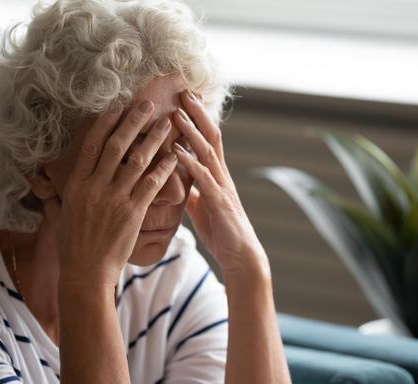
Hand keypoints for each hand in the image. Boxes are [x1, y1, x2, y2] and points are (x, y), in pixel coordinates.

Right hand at [44, 100, 177, 288]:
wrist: (86, 272)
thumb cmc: (72, 245)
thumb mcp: (59, 213)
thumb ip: (56, 192)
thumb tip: (40, 178)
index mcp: (76, 185)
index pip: (91, 145)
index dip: (106, 123)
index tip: (117, 106)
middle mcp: (94, 187)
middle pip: (117, 146)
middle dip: (134, 122)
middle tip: (148, 105)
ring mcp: (114, 199)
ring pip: (137, 161)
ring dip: (154, 140)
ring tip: (167, 124)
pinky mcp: (132, 213)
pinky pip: (151, 184)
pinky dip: (164, 168)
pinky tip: (175, 156)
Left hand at [173, 89, 270, 278]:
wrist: (241, 257)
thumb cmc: (222, 233)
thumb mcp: (201, 209)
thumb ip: (192, 193)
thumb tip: (180, 184)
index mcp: (216, 176)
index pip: (208, 140)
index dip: (198, 119)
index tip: (185, 99)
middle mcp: (221, 176)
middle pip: (211, 137)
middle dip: (198, 113)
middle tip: (183, 91)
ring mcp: (221, 187)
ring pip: (207, 152)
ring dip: (192, 131)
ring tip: (176, 113)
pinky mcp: (219, 203)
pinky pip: (203, 178)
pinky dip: (189, 163)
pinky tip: (176, 151)